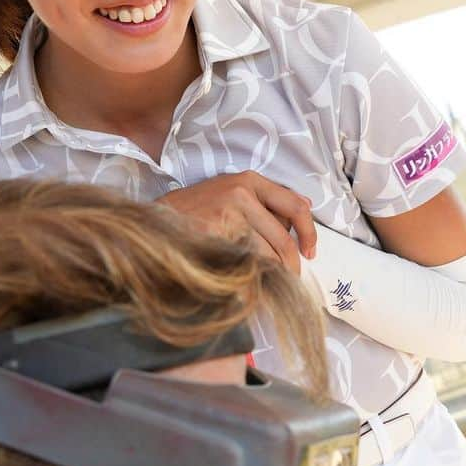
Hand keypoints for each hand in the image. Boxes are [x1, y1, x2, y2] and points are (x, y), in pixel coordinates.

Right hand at [158, 172, 315, 272]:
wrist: (154, 223)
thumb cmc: (194, 212)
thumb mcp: (230, 193)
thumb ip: (267, 200)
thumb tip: (307, 205)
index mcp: (249, 180)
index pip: (295, 206)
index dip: (309, 233)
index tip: (310, 252)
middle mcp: (241, 192)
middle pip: (282, 238)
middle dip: (291, 265)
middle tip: (292, 279)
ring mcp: (227, 213)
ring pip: (265, 255)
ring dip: (270, 275)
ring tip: (266, 284)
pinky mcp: (215, 234)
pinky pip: (244, 263)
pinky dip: (250, 278)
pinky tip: (244, 283)